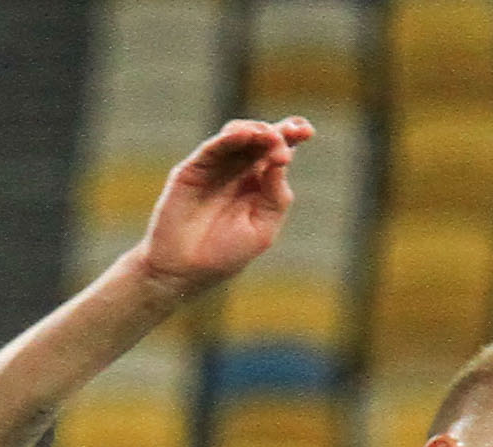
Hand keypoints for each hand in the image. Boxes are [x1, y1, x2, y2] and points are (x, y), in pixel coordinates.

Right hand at [139, 119, 313, 294]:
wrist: (184, 270)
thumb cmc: (225, 254)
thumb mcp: (263, 229)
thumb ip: (276, 196)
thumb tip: (283, 158)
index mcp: (260, 184)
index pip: (278, 152)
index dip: (292, 136)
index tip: (307, 131)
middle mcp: (239, 170)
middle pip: (261, 138)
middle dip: (279, 131)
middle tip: (291, 133)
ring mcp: (216, 167)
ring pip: (238, 134)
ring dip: (256, 130)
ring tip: (268, 136)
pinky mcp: (194, 168)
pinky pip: (213, 147)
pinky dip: (229, 138)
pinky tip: (244, 135)